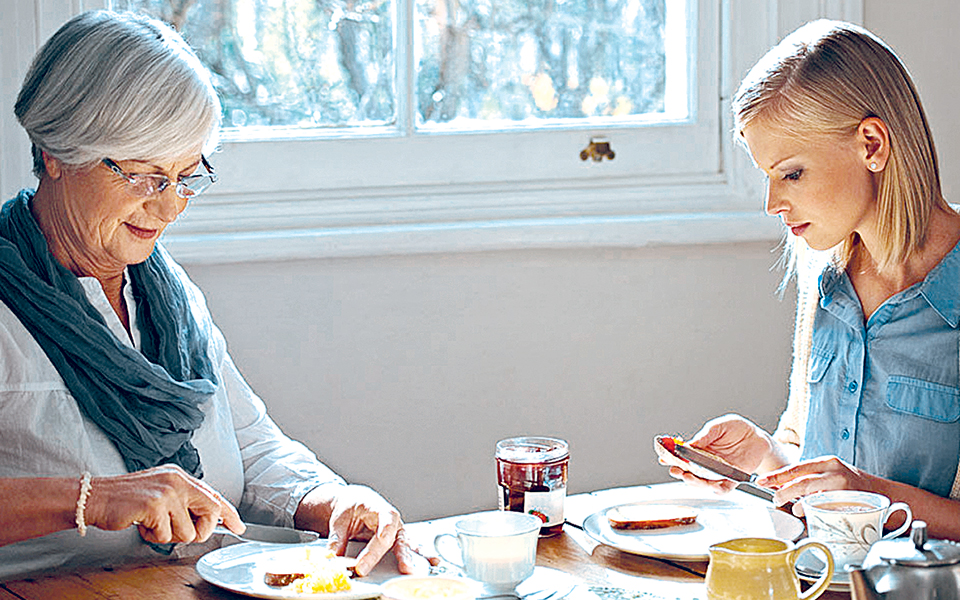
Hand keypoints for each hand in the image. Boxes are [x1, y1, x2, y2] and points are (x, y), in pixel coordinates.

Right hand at [85, 464, 243, 543]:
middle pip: (211, 512)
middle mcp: (178, 480)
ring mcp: (167, 492)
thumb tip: (208, 521)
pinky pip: (166, 536)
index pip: (214, 495)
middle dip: (200, 530)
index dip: (229, 513)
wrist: (96, 497)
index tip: (239, 526)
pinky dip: (153, 537)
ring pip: (187, 531)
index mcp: (181, 476)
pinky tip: (142, 524)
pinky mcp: (155, 506)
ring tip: (152, 523)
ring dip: (168, 535)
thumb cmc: (127, 499)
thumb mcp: (162, 493)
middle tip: (179, 530)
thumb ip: (184, 502)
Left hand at [297, 484, 438, 576]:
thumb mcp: (340, 518)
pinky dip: (420, 555)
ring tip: (415, 568)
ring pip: (407, 544)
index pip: (384, 522)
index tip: (375, 549)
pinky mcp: (397, 541)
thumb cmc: (352, 505)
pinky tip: (431, 562)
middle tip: (399, 569)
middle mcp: (392, 520)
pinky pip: (410, 548)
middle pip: (396, 538)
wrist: (356, 501)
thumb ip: (337, 538)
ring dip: (412, 556)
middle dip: (398, 555)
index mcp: (379, 508)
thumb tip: (332, 556)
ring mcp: (397, 531)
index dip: (381, 537)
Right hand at [666, 414, 788, 493]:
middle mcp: (707, 463)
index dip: (671, 457)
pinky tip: (711, 485)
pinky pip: (723, 488)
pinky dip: (716, 489)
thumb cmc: (738, 430)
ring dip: (694, 482)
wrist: (758, 437)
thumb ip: (706, 434)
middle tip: (675, 469)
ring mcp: (718, 472)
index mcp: (700, 449)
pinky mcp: (732, 479)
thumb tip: (690, 443)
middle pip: (689, 471)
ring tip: (687, 476)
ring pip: (702, 482)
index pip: (682, 456)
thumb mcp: (720, 426)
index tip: (663, 457)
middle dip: (680, 472)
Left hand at [757, 456, 870, 515]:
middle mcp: (835, 473)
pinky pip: (826, 509)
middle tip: (775, 499)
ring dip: (799, 505)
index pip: (796, 468)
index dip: (776, 476)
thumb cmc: (851, 484)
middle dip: (783, 492)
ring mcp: (843, 488)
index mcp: (827, 462)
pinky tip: (811, 513)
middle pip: (802, 482)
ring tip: (794, 508)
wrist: (883, 493)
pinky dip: (815, 512)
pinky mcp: (850, 504)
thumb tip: (780, 485)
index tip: (761, 480)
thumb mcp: (830, 473)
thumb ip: (809, 477)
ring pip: (813, 497)